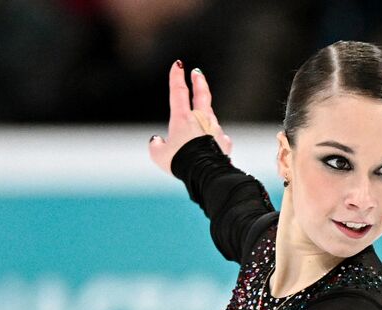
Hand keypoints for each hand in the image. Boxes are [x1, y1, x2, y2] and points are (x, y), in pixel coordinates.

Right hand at [149, 60, 231, 175]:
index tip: (177, 64)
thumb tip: (156, 141)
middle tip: (197, 73)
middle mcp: (201, 120)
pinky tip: (213, 144)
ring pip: (210, 118)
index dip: (176, 77)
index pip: (178, 92)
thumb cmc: (181, 163)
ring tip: (201, 120)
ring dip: (206, 115)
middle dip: (199, 82)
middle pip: (202, 95)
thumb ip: (156, 146)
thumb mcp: (159, 155)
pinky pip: (219, 137)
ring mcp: (215, 130)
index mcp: (182, 118)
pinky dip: (215, 138)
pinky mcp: (225, 143)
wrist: (205, 174)